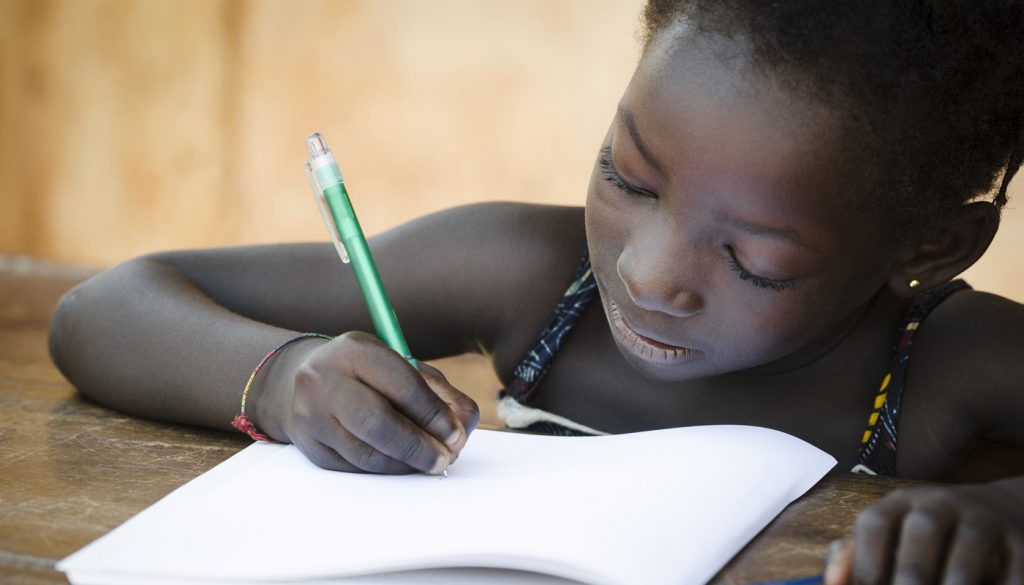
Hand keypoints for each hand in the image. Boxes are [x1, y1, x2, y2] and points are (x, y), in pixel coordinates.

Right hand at [271, 331, 479, 473]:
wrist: (307, 382)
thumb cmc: (370, 374)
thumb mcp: (405, 368)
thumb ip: (441, 394)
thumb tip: (462, 427)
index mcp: (356, 350)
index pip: (402, 385)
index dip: (434, 414)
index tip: (456, 434)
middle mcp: (325, 380)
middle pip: (377, 423)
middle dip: (419, 447)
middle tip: (445, 458)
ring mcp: (312, 415)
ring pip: (366, 453)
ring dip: (405, 464)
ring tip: (429, 462)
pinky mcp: (311, 446)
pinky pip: (355, 467)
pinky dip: (385, 469)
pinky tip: (403, 463)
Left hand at [824, 480, 1023, 584]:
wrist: (996, 513)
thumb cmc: (924, 539)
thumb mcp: (888, 539)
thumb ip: (855, 559)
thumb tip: (834, 579)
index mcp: (899, 504)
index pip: (875, 522)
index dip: (866, 561)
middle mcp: (939, 504)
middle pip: (923, 528)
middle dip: (913, 571)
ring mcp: (982, 518)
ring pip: (971, 541)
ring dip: (957, 579)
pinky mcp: (1019, 538)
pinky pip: (1015, 564)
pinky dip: (1005, 583)